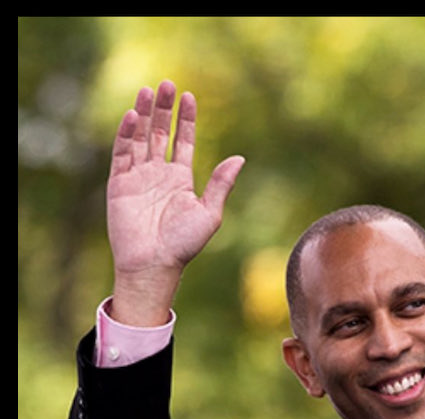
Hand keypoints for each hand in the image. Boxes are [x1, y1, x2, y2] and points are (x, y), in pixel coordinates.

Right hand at [107, 80, 244, 325]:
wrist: (155, 263)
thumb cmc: (184, 244)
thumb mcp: (209, 212)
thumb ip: (221, 184)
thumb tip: (240, 158)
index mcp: (181, 180)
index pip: (183, 141)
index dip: (186, 119)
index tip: (189, 96)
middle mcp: (159, 174)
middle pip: (160, 133)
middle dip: (164, 109)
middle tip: (167, 84)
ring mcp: (138, 177)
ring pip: (139, 138)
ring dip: (144, 114)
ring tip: (148, 90)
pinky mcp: (119, 183)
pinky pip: (122, 153)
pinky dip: (126, 134)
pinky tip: (133, 115)